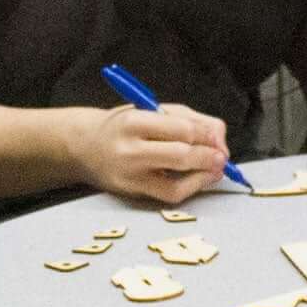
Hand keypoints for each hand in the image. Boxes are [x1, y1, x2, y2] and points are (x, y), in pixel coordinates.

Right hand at [70, 103, 228, 205]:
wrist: (85, 146)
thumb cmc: (125, 126)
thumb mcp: (153, 110)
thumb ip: (190, 119)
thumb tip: (219, 138)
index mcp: (134, 121)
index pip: (182, 129)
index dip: (207, 135)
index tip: (217, 138)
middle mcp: (129, 150)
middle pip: (181, 156)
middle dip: (209, 156)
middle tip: (222, 157)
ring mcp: (129, 176)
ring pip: (176, 184)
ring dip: (203, 177)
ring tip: (215, 169)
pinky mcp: (131, 193)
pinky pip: (168, 195)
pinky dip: (190, 188)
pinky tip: (199, 179)